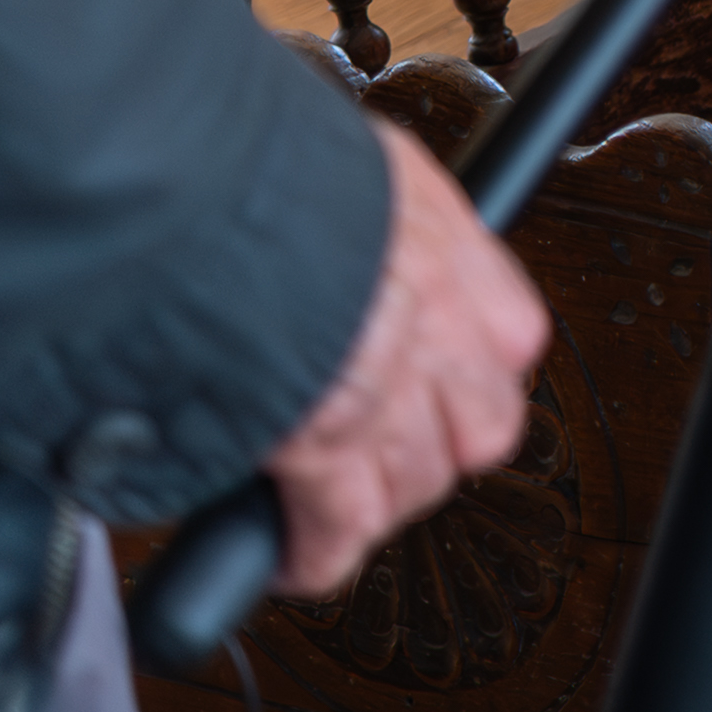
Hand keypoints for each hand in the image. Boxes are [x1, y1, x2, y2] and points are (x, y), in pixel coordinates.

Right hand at [262, 122, 548, 595]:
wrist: (200, 202)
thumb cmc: (257, 164)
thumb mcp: (346, 158)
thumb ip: (369, 202)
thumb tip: (347, 204)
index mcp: (446, 242)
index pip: (511, 337)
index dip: (467, 366)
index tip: (433, 373)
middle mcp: (437, 323)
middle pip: (481, 426)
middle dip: (435, 442)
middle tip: (382, 439)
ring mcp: (389, 398)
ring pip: (415, 483)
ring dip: (373, 495)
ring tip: (330, 490)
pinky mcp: (327, 458)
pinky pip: (338, 535)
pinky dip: (311, 553)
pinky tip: (293, 550)